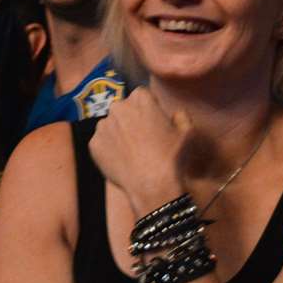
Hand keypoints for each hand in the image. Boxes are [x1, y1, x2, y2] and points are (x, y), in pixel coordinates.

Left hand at [88, 88, 191, 214]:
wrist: (152, 185)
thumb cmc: (172, 157)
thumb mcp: (188, 133)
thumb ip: (181, 116)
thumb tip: (175, 115)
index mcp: (141, 98)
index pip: (142, 96)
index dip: (149, 109)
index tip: (154, 123)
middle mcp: (118, 107)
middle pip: (124, 109)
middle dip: (132, 119)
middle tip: (143, 139)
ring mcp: (103, 126)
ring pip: (111, 126)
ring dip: (119, 134)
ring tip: (132, 153)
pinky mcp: (93, 144)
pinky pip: (102, 143)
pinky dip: (109, 150)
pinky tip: (122, 161)